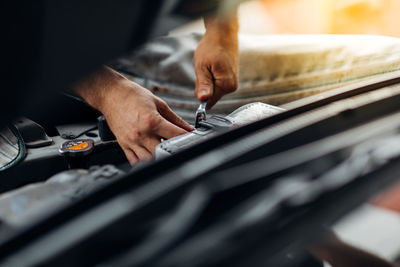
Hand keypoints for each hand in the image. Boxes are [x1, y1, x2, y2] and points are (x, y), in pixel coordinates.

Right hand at [74, 67, 192, 164]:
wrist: (111, 94)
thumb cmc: (132, 96)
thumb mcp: (158, 103)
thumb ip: (174, 118)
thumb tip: (187, 128)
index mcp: (151, 121)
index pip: (175, 135)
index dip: (187, 137)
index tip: (191, 138)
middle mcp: (141, 133)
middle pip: (163, 151)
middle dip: (174, 150)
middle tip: (179, 147)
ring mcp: (132, 141)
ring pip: (150, 159)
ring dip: (160, 157)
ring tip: (165, 151)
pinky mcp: (124, 145)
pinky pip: (135, 160)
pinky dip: (145, 161)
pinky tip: (151, 156)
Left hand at [194, 13, 238, 108]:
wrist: (223, 34)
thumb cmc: (212, 47)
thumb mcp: (202, 66)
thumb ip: (203, 84)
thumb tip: (203, 99)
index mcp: (226, 85)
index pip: (209, 101)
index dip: (201, 92)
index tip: (200, 79)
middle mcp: (232, 87)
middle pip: (211, 96)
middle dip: (203, 85)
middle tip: (205, 69)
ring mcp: (232, 83)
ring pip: (212, 90)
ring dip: (207, 80)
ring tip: (210, 66)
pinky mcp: (230, 79)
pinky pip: (216, 84)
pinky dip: (211, 77)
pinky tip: (213, 66)